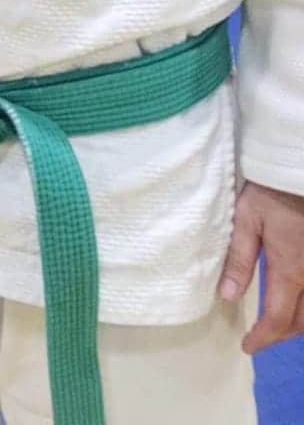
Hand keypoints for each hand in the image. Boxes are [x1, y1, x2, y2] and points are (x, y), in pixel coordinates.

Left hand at [219, 180, 303, 353]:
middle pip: (302, 322)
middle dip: (281, 334)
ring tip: (277, 323)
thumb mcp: (245, 220)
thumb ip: (238, 259)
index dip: (263, 338)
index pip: (278, 319)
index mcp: (290, 271)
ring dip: (298, 323)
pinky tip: (296, 301)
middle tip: (260, 335)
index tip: (248, 346)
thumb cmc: (272, 194)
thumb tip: (226, 296)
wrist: (299, 174)